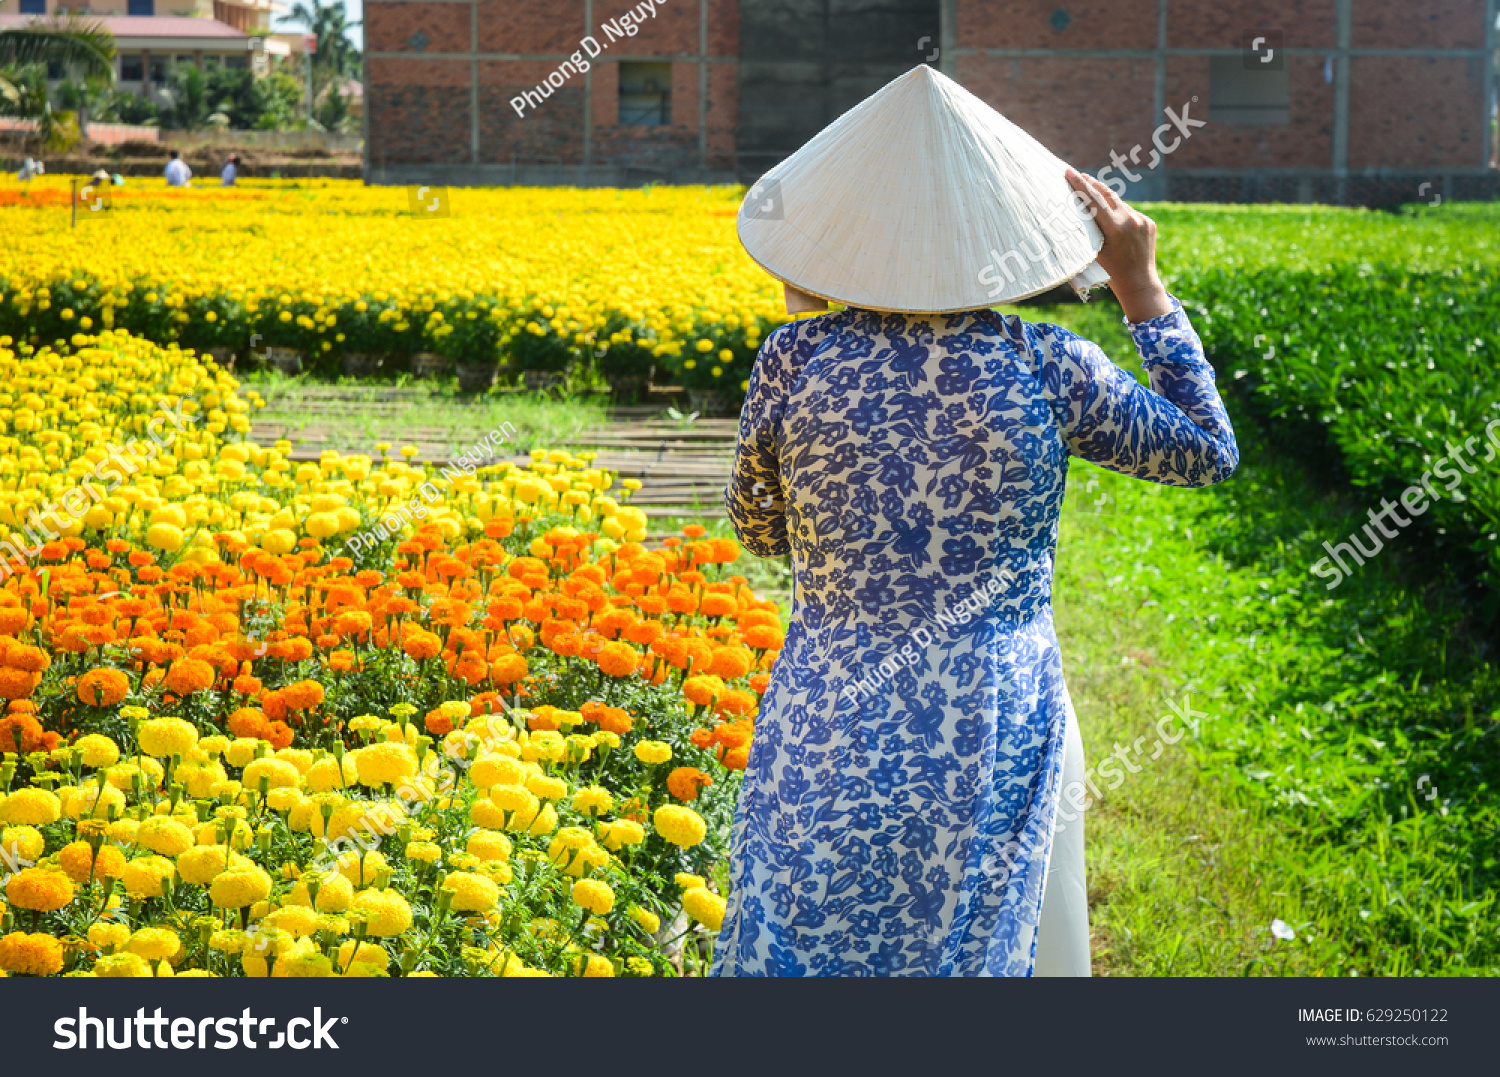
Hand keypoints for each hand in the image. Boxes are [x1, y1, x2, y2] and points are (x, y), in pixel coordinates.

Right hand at [1064, 167, 1171, 322]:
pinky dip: (1118, 213)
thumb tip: (1079, 207)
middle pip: (1108, 194)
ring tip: (1091, 193)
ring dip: (1105, 199)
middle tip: (1078, 174)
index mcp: (1116, 228)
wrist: (1139, 283)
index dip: (1080, 185)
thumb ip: (1090, 228)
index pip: (1094, 200)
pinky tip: (1111, 219)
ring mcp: (1142, 220)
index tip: (1069, 171)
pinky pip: (1129, 213)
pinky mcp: (1149, 222)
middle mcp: (1131, 220)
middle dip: (1092, 184)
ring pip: (1119, 203)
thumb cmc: (1110, 272)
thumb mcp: (1094, 250)